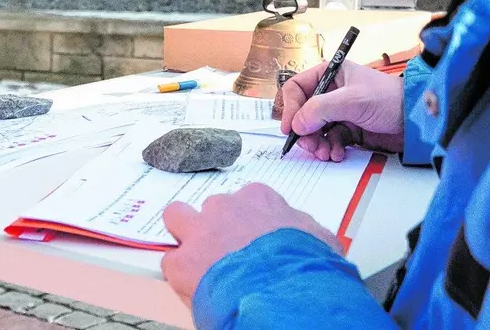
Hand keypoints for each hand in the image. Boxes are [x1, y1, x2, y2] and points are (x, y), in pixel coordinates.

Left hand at [160, 182, 338, 304]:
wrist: (287, 291)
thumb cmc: (306, 265)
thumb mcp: (317, 237)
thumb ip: (300, 228)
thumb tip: (301, 234)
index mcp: (258, 198)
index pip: (245, 200)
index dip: (246, 222)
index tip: (250, 237)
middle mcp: (226, 207)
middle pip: (213, 208)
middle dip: (215, 226)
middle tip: (225, 250)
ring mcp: (201, 230)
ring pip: (178, 216)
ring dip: (185, 234)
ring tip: (197, 259)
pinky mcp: (183, 261)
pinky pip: (171, 261)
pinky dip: (180, 274)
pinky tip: (195, 287)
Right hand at [279, 60, 404, 161]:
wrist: (415, 119)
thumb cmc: (388, 99)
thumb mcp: (352, 100)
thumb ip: (321, 109)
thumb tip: (296, 124)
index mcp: (329, 75)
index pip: (296, 88)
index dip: (290, 107)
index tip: (290, 128)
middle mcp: (331, 92)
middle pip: (302, 112)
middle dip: (304, 131)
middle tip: (310, 146)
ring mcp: (339, 111)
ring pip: (314, 129)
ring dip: (316, 143)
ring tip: (325, 153)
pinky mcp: (347, 128)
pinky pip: (328, 140)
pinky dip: (329, 148)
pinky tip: (337, 154)